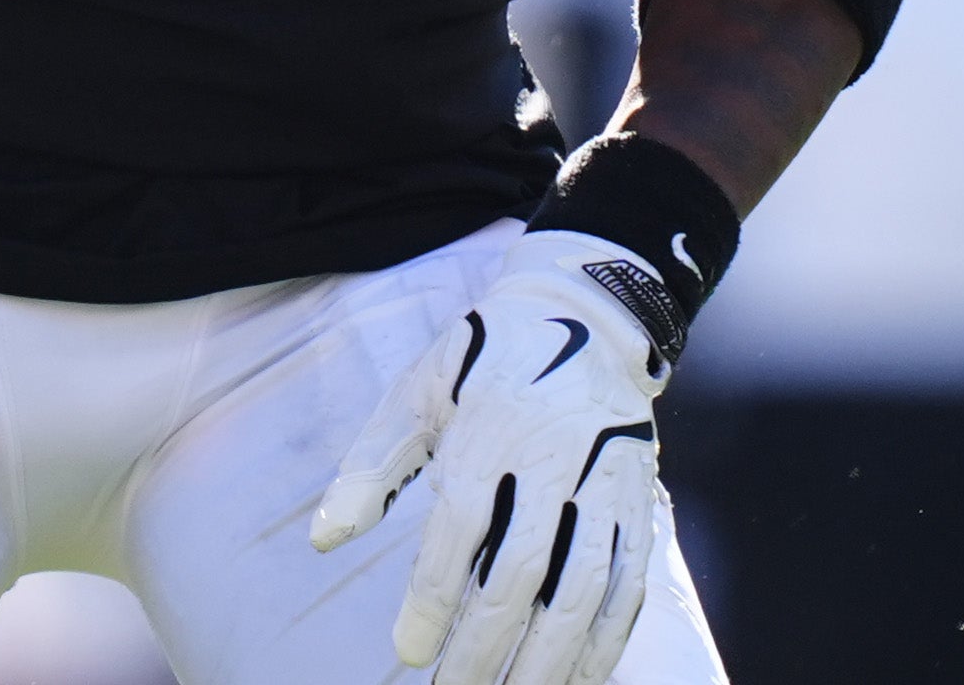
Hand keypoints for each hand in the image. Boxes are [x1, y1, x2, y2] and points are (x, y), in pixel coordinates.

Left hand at [311, 232, 677, 684]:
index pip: (461, 527)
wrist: (589, 315)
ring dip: (549, 659)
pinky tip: (576, 679)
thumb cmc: (486, 360)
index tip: (410, 651)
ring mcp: (605, 484)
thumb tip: (324, 540)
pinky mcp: (639, 504)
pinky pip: (627, 585)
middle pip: (522, 570)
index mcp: (491, 428)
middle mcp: (553, 458)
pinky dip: (605, 643)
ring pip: (582, 589)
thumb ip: (371, 467)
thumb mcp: (418, 393)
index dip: (434, 597)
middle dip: (486, 646)